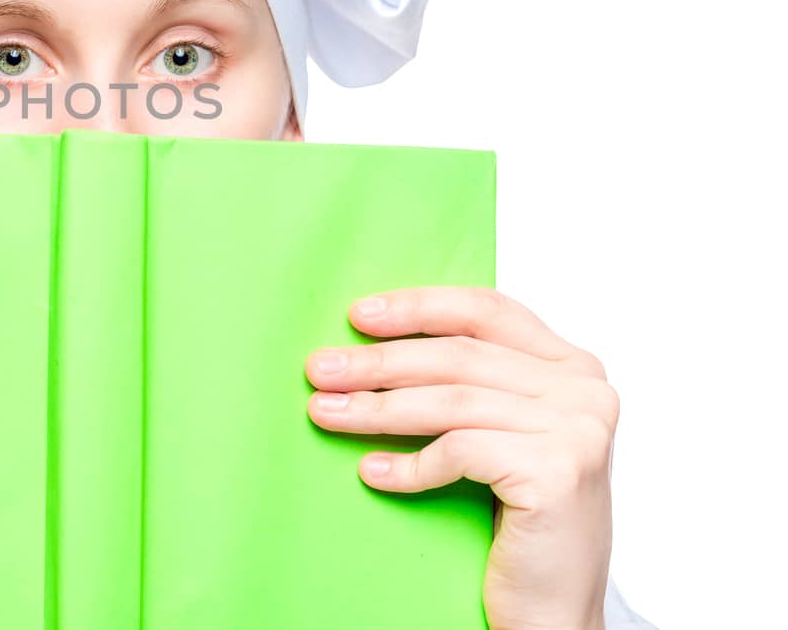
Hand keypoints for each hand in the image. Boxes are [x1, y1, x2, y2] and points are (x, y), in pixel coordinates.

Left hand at [305, 287, 615, 629]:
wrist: (555, 613)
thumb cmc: (521, 523)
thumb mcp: (500, 434)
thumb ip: (469, 382)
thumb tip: (373, 342)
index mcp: (572, 368)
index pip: (486, 311)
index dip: (419, 307)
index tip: (358, 315)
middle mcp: (585, 392)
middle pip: (459, 356)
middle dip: (379, 362)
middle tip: (320, 370)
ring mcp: (577, 431)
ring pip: (451, 401)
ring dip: (377, 408)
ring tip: (325, 412)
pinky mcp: (557, 472)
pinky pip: (459, 450)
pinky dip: (409, 464)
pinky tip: (372, 473)